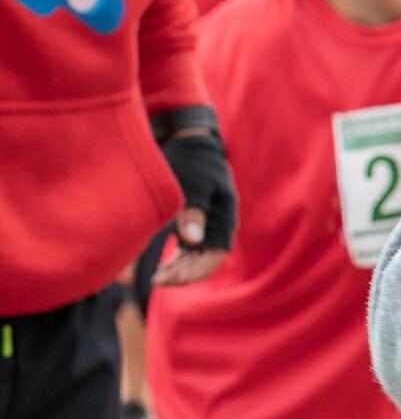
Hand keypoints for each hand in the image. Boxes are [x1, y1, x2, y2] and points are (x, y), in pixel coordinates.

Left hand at [155, 126, 234, 287]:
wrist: (185, 138)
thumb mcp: (192, 183)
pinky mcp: (193, 217)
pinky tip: (161, 267)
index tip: (171, 280)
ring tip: (157, 277)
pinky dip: (177, 259)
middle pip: (207, 258)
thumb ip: (192, 211)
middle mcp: (218, 220)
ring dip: (180, 269)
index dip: (197, 271)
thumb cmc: (189, 158)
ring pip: (197, 255)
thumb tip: (192, 240)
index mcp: (224, 213)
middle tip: (157, 280)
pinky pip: (189, 248)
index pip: (216, 253)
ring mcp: (206, 219)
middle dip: (185, 273)